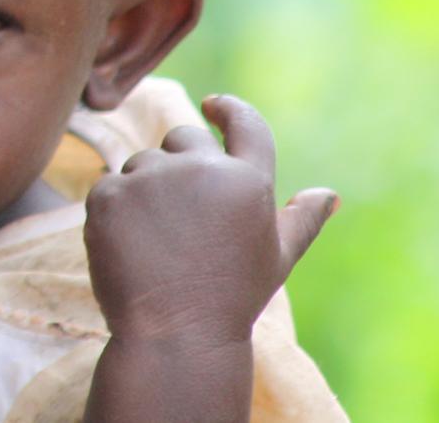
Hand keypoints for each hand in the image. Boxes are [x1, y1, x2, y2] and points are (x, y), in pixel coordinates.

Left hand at [82, 93, 336, 422]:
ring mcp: (152, 178)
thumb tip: (329, 194)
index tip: (214, 104)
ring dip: (147, 190)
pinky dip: (117, 210)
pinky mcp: (109, 193)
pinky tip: (132, 245)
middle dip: (182, 165)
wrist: (175, 333)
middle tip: (186, 220)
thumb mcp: (276, 258)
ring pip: (142, 162)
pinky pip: (110, 185)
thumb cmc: (231, 297)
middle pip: (183, 137)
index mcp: (248, 180)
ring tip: (161, 242)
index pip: (246, 124)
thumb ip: (302, 220)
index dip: (230, 109)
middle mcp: (201, 169)